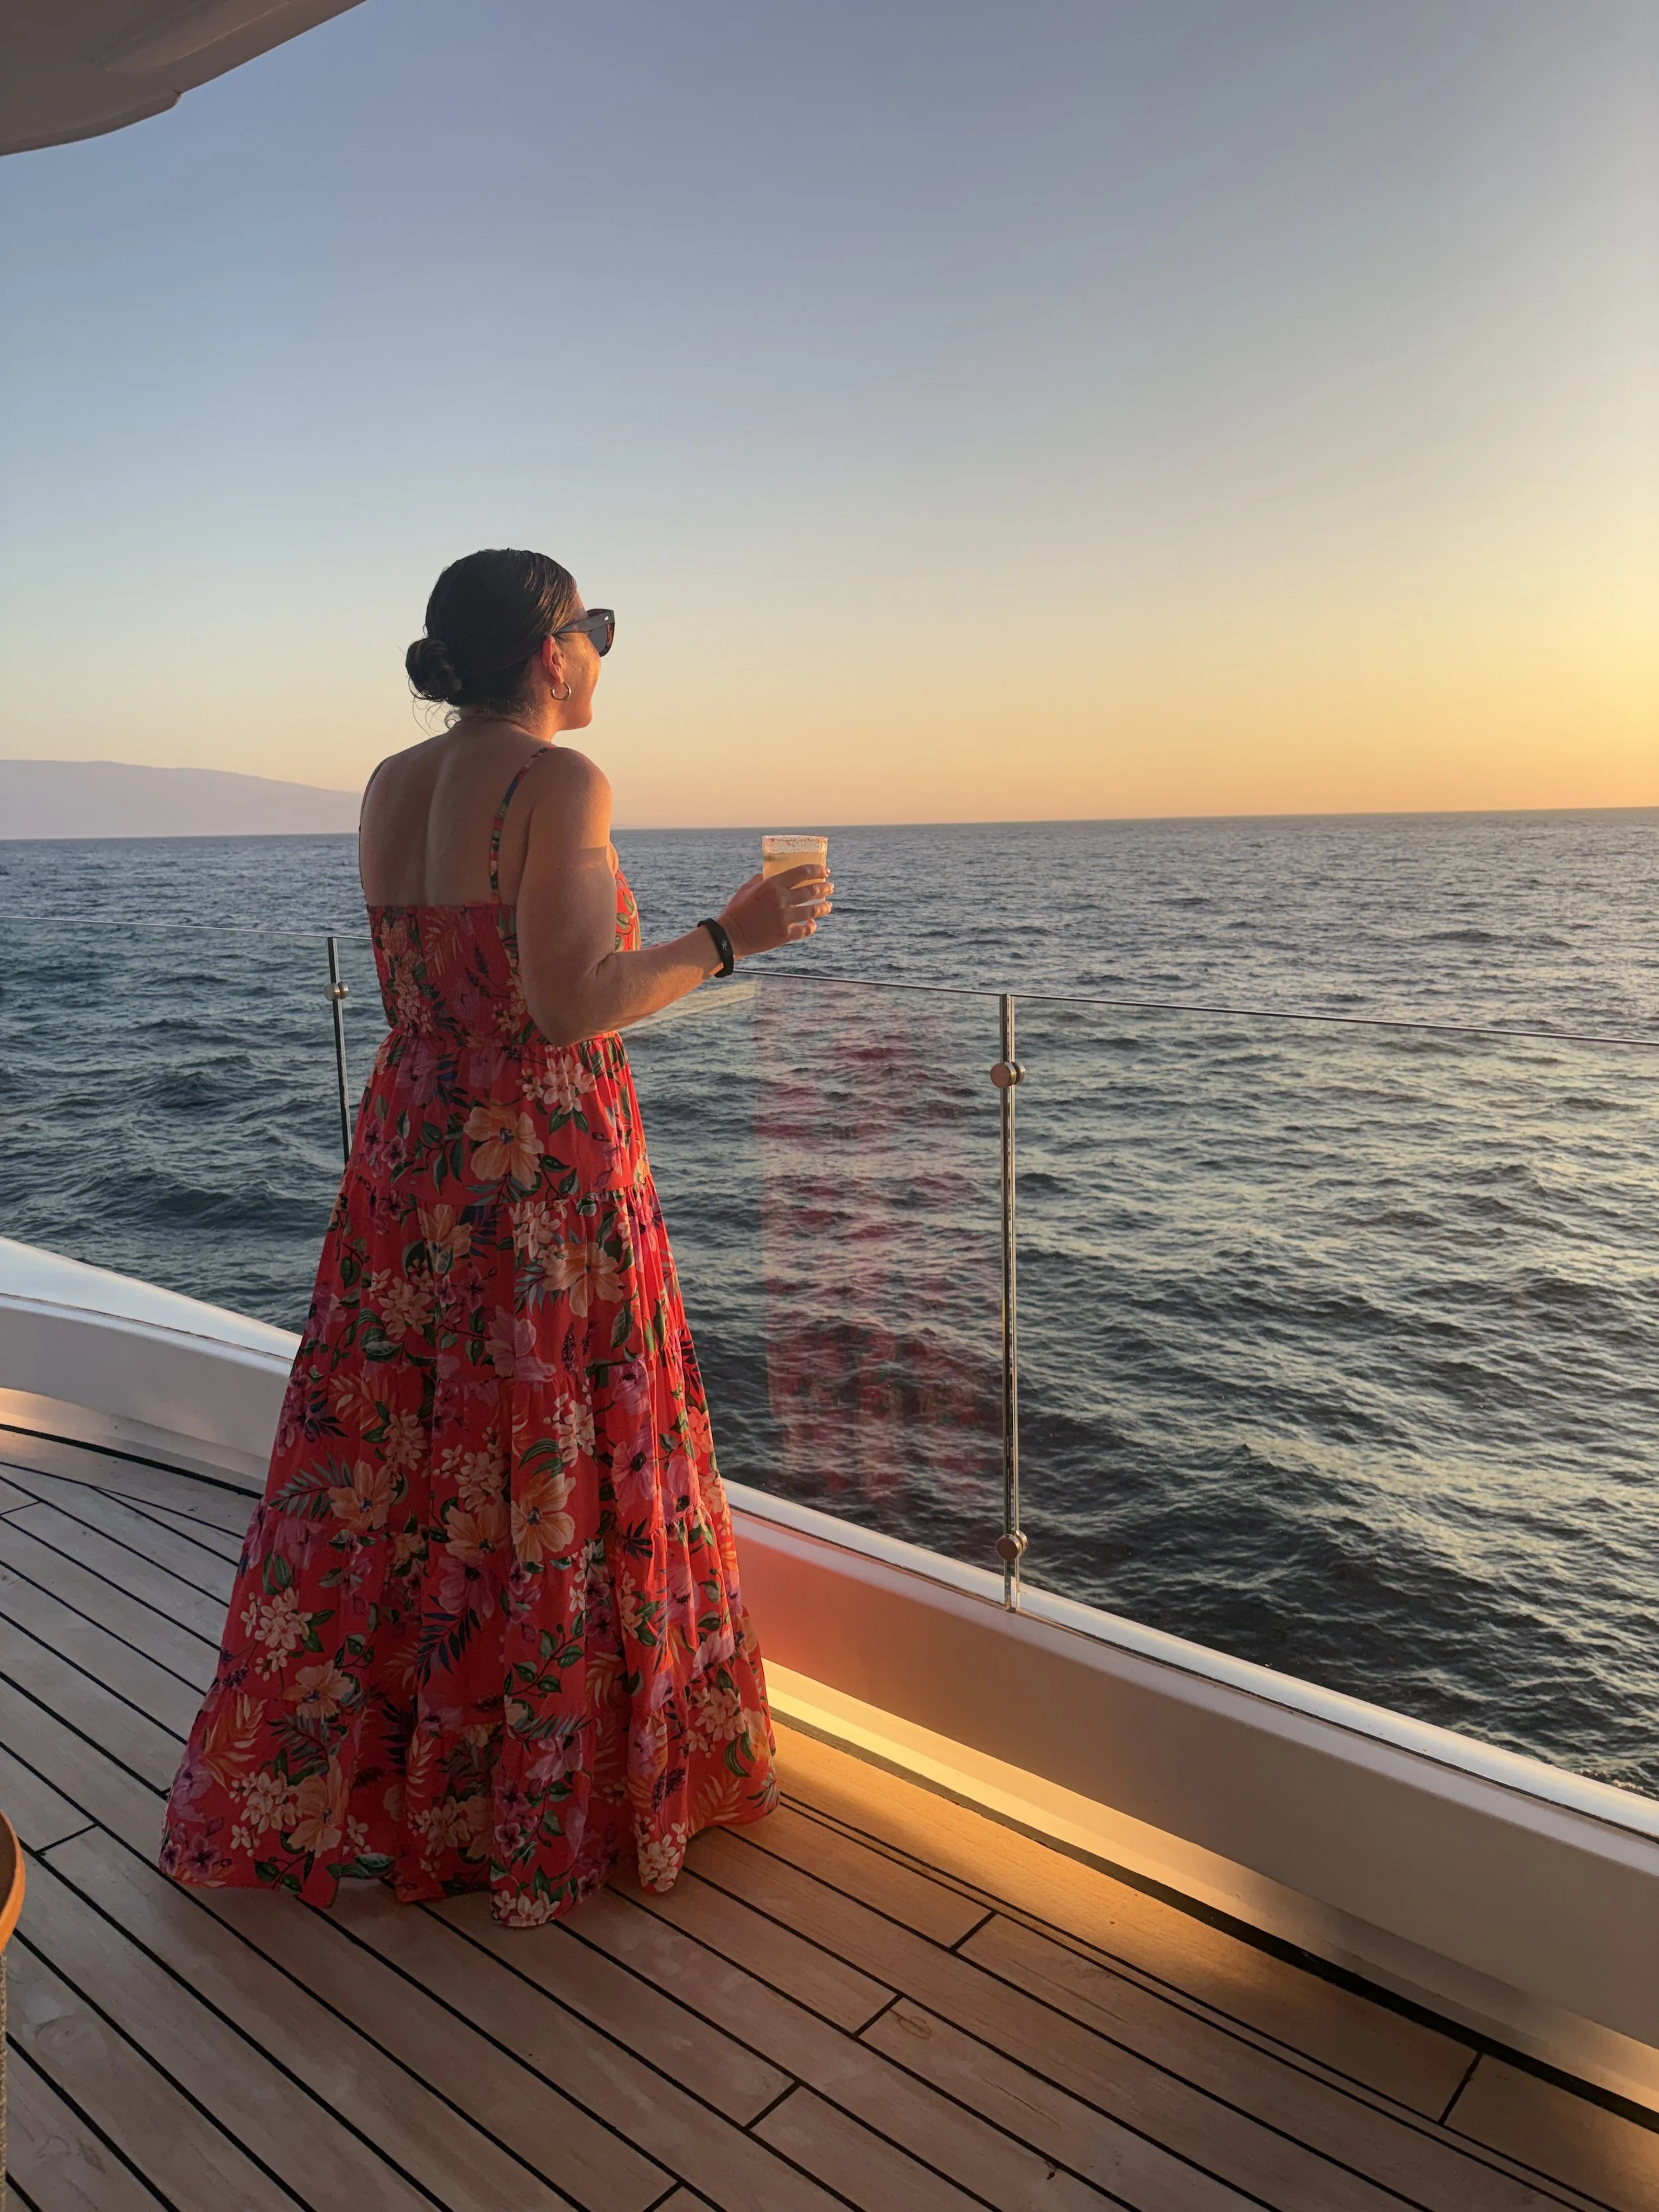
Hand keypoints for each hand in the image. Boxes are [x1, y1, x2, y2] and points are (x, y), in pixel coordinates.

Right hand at [719, 864, 833, 959]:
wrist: (730, 936)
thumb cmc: (736, 910)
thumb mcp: (747, 888)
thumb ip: (761, 879)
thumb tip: (771, 874)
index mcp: (772, 885)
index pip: (802, 873)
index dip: (817, 870)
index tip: (825, 871)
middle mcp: (781, 900)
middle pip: (811, 891)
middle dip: (825, 888)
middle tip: (830, 887)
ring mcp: (785, 919)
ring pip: (812, 910)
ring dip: (823, 907)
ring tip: (828, 905)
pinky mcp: (785, 935)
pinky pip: (804, 930)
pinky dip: (811, 926)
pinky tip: (813, 923)